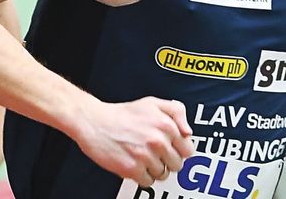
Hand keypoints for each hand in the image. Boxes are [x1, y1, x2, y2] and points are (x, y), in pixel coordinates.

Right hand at [74, 97, 194, 186]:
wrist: (97, 122)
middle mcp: (158, 141)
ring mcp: (145, 156)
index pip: (187, 149)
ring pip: (163, 174)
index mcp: (166, 124)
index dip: (180, 150)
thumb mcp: (154, 103)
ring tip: (145, 157)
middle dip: (169, 160)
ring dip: (156, 169)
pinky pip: (148, 182)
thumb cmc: (125, 114)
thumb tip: (188, 132)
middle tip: (157, 153)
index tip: (173, 149)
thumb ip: (177, 112)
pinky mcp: (131, 169)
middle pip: (177, 164)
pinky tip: (137, 164)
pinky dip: (143, 176)